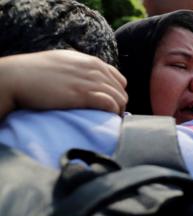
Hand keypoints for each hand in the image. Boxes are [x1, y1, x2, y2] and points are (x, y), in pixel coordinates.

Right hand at [0, 50, 126, 118]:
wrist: (17, 77)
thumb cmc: (34, 72)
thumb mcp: (63, 63)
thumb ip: (79, 70)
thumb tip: (86, 83)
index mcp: (90, 61)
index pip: (118, 79)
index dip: (116, 93)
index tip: (110, 105)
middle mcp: (94, 69)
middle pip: (121, 90)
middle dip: (119, 105)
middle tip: (111, 118)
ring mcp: (90, 81)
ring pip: (119, 98)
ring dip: (118, 112)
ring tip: (110, 123)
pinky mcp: (83, 94)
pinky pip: (110, 104)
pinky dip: (113, 114)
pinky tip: (107, 120)